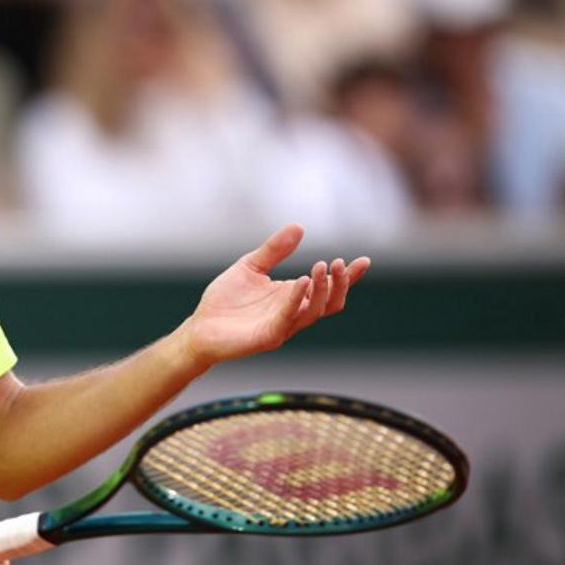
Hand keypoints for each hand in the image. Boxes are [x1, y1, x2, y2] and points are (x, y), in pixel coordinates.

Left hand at [179, 224, 369, 369]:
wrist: (199, 327)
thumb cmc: (225, 301)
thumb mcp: (250, 266)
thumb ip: (274, 250)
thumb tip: (299, 227)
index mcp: (292, 297)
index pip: (327, 288)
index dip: (348, 277)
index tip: (364, 261)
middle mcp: (293, 313)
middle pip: (329, 303)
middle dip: (339, 284)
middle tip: (340, 263)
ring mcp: (282, 326)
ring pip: (314, 311)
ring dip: (322, 289)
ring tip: (323, 266)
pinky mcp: (268, 336)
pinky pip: (288, 318)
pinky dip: (297, 299)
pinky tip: (303, 281)